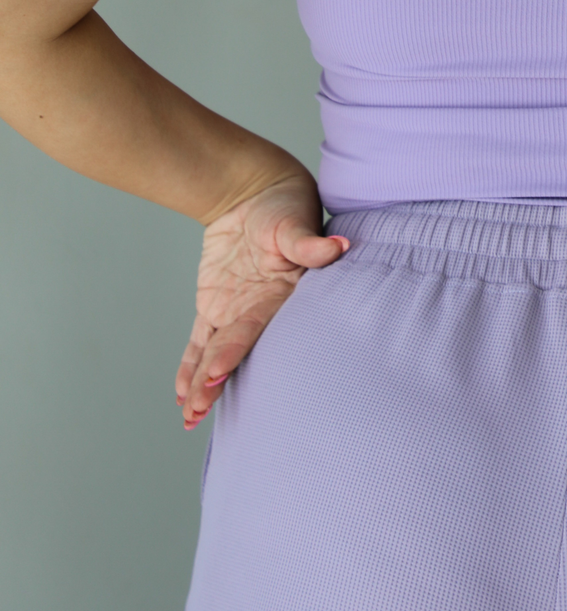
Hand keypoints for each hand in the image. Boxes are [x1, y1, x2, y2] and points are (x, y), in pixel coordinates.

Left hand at [174, 168, 348, 427]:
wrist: (257, 193)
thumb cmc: (284, 206)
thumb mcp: (295, 222)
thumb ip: (310, 242)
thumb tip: (339, 246)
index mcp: (280, 297)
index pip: (254, 329)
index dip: (234, 351)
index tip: (215, 373)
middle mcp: (258, 312)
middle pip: (233, 351)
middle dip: (214, 382)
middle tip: (195, 412)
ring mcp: (235, 312)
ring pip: (214, 354)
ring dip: (202, 385)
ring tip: (189, 417)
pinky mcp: (215, 306)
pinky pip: (200, 342)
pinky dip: (190, 366)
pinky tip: (182, 394)